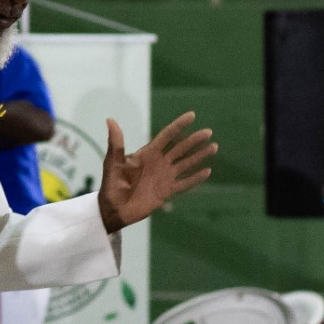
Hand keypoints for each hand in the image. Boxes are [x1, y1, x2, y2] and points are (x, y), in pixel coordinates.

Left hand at [96, 112, 215, 231]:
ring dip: (200, 156)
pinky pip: (185, 184)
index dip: (179, 125)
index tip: (192, 115)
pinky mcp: (167, 191)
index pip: (167, 135)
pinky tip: (207, 171)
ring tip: (214, 147)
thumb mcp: (113, 162)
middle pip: (181, 148)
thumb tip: (110, 120)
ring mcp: (164, 177)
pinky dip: (196, 178)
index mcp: (148, 153)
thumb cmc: (111, 184)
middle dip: (194, 140)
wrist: (114, 208)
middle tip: (209, 132)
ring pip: (186, 164)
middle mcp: (159, 162)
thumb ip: (116, 142)